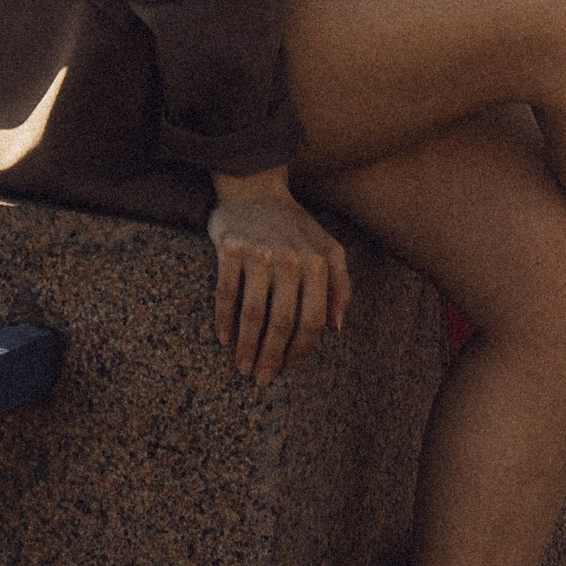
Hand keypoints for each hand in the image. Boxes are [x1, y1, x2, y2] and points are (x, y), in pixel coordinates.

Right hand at [206, 170, 351, 387]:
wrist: (255, 187)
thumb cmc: (294, 225)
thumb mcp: (328, 248)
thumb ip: (341, 285)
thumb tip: (336, 328)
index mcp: (317, 262)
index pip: (313, 318)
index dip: (302, 349)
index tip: (290, 367)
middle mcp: (290, 258)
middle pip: (282, 321)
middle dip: (272, 356)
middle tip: (262, 379)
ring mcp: (259, 253)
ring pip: (253, 312)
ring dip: (247, 346)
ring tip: (242, 367)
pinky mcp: (230, 247)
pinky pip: (226, 292)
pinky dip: (224, 319)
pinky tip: (224, 339)